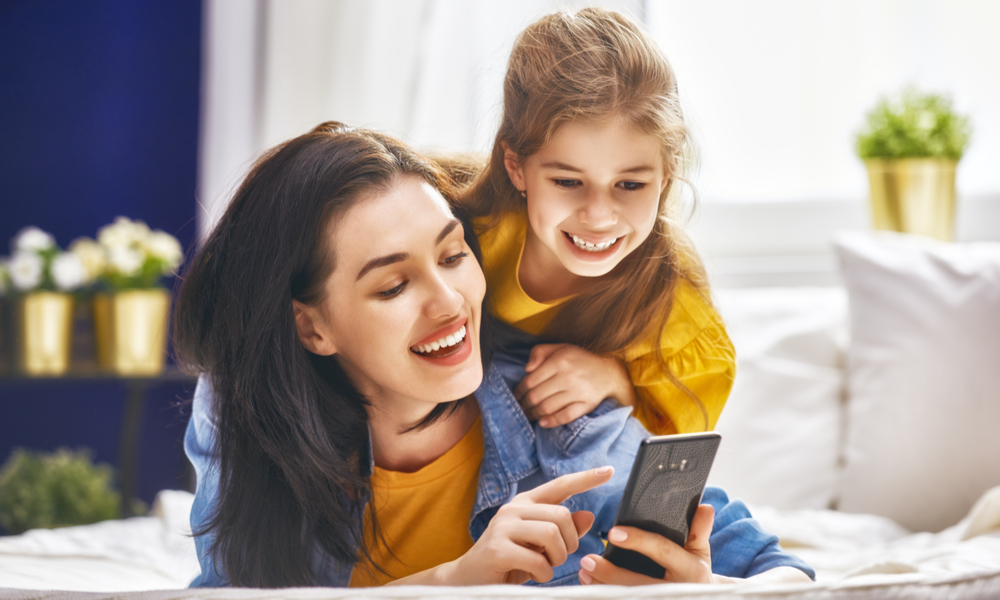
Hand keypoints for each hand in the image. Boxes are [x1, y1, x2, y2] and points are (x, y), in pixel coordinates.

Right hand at [445, 466, 614, 584]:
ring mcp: (503, 527)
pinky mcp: (497, 549)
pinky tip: (533, 575)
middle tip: (558, 558)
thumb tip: (589, 516)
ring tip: (544, 567)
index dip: (585, 479)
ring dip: (556, 559)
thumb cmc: (509, 560)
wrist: (468, 580)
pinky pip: (538, 560)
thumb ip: (562, 530)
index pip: (560, 485)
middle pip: (561, 516)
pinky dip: (543, 574)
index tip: (610, 471)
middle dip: (569, 542)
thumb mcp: (539, 545)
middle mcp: (513, 509)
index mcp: (525, 503)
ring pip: (552, 535)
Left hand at [514, 343, 636, 427]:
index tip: (516, 395)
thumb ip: (539, 352)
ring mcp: (578, 392)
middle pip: (536, 396)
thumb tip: (526, 369)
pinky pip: (565, 416)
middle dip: (524, 404)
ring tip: (529, 414)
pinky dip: (551, 421)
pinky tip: (543, 422)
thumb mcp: (560, 348)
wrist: (608, 373)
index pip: (531, 380)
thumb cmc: (579, 360)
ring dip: (534, 414)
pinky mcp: (586, 405)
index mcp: (560, 361)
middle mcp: (568, 377)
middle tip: (520, 407)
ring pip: (547, 408)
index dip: (519, 390)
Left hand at [578, 504, 718, 584]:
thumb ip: (699, 531)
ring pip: (628, 596)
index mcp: (690, 569)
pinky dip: (607, 596)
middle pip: (638, 583)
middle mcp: (676, 590)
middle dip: (610, 573)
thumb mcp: (701, 554)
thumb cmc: (695, 576)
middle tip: (587, 560)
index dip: (638, 540)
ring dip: (602, 586)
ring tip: (584, 572)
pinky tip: (592, 587)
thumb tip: (704, 506)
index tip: (613, 533)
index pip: (661, 550)